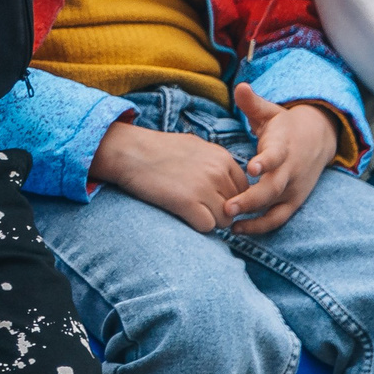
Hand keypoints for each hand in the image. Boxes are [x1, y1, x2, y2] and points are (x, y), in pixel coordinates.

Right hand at [89, 119, 249, 233]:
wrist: (129, 151)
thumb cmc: (158, 150)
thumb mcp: (195, 147)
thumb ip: (216, 164)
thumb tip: (229, 183)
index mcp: (222, 157)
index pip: (244, 190)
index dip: (229, 198)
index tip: (212, 199)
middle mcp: (217, 171)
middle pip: (236, 207)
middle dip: (220, 211)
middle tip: (199, 207)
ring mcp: (204, 187)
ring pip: (225, 220)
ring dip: (210, 220)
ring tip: (190, 211)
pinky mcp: (187, 202)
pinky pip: (207, 226)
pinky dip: (197, 225)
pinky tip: (182, 214)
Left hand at [222, 85, 339, 234]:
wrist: (318, 140)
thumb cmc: (283, 126)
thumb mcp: (270, 111)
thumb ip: (253, 103)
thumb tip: (240, 86)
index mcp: (284, 147)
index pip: (276, 155)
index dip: (265, 161)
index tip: (251, 168)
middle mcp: (291, 170)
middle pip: (273, 189)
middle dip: (251, 199)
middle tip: (227, 207)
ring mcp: (294, 189)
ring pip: (276, 208)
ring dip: (254, 218)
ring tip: (229, 225)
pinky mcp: (293, 202)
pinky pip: (278, 219)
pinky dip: (260, 227)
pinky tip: (237, 230)